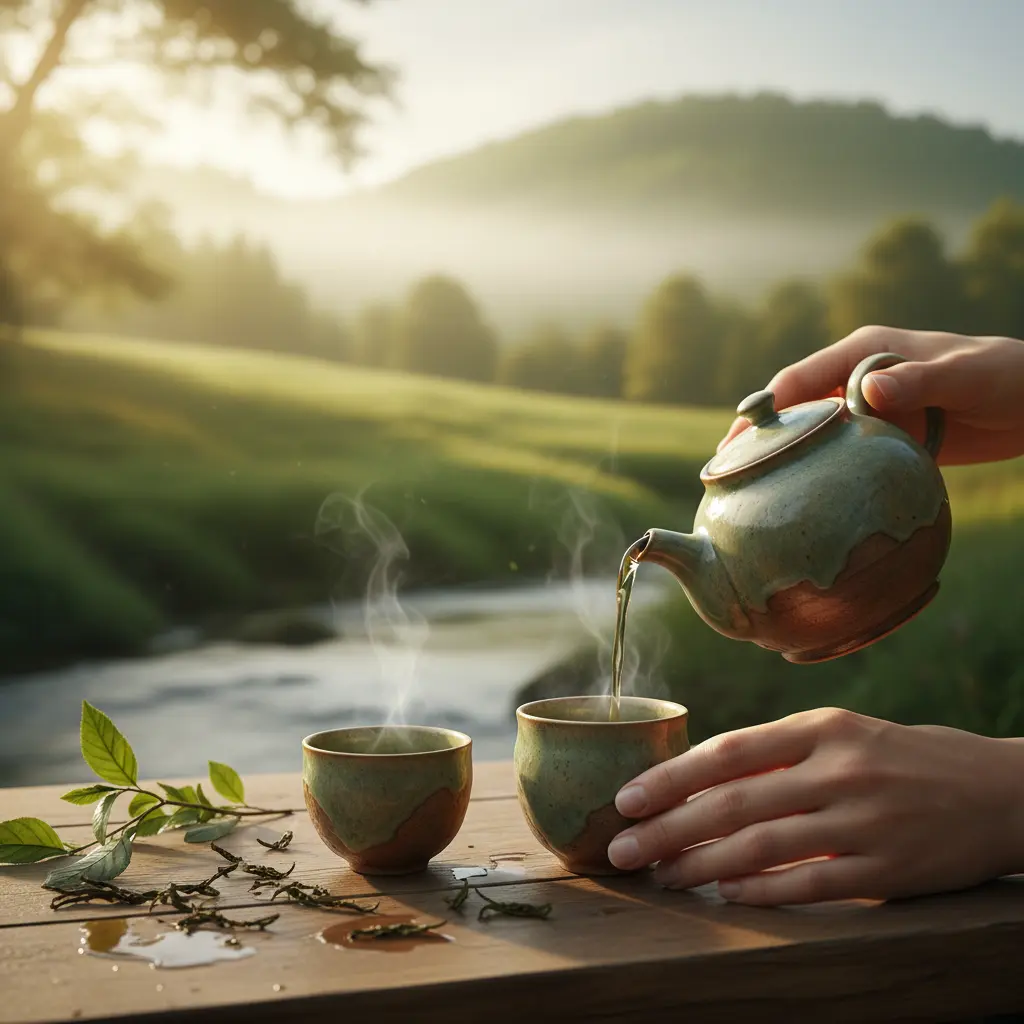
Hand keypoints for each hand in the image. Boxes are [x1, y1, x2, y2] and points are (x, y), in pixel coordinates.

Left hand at [606, 708, 1023, 904]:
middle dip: (668, 828)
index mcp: (822, 728)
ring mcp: (862, 821)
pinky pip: (808, 884)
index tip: (627, 799)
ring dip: (701, 865)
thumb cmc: (906, 758)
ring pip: (761, 846)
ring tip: (662, 876)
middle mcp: (838, 769)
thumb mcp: (845, 733)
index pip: (727, 751)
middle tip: (623, 850)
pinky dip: (760, 891)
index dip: (671, 777)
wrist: (1000, 793)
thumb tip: (702, 775)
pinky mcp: (885, 871)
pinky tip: (725, 896)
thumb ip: (780, 752)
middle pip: (733, 802)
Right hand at [717, 326, 1023, 465]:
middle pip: (794, 409)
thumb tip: (866, 392)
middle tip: (724, 474)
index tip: (735, 443)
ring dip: (782, 459)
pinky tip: (799, 500)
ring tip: (748, 493)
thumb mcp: (964, 375)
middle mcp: (856, 378)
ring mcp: (867, 410)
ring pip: (812, 435)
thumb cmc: (1004, 376)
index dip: (763, 410)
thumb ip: (917, 380)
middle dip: (758, 438)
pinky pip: (840, 456)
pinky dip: (816, 474)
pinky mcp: (882, 437)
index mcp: (865, 352)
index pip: (799, 380)